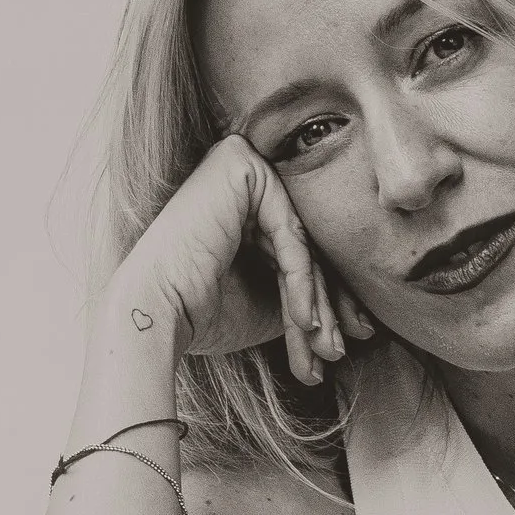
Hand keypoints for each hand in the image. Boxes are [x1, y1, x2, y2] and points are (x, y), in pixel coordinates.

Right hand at [105, 137, 376, 395]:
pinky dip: (300, 280)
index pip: (299, 251)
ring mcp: (240, 161)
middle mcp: (243, 174)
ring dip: (316, 303)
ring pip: (301, 242)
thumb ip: (308, 292)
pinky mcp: (240, 165)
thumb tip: (360, 317)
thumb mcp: (270, 302)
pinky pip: (288, 231)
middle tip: (337, 352)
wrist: (154, 314)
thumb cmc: (202, 314)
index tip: (339, 348)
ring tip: (324, 349)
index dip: (324, 302)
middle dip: (326, 307)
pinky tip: (305, 320)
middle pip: (304, 245)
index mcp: (244, 203)